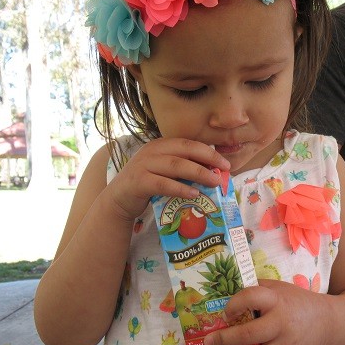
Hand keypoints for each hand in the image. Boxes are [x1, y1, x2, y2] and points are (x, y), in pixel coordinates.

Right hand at [105, 138, 229, 220]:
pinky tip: (194, 195)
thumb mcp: (166, 172)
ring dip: (198, 173)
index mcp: (161, 145)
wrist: (119, 199)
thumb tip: (213, 173)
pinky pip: (163, 184)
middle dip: (208, 159)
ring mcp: (144, 165)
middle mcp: (152, 151)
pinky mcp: (138, 182)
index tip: (225, 163)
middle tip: (224, 170)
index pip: (189, 144)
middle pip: (185, 150)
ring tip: (214, 182)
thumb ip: (183, 168)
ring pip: (176, 166)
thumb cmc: (148, 185)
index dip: (209, 152)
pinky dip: (180, 189)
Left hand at [204, 279, 327, 344]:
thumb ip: (256, 289)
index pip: (251, 298)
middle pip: (250, 334)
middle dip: (225, 339)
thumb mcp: (278, 288)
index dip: (234, 304)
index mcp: (277, 299)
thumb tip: (226, 292)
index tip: (224, 312)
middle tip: (209, 340)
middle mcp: (281, 322)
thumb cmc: (295, 301)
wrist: (325, 321)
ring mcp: (285, 344)